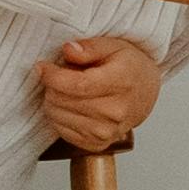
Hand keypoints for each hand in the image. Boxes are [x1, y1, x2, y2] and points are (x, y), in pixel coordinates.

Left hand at [37, 34, 162, 154]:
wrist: (145, 92)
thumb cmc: (129, 67)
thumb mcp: (114, 46)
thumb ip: (90, 47)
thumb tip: (68, 50)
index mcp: (121, 83)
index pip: (77, 85)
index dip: (53, 76)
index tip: (43, 67)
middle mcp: (115, 112)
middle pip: (63, 100)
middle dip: (53, 85)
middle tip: (61, 75)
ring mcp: (106, 132)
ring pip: (58, 116)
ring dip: (54, 100)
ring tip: (68, 90)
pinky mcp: (97, 144)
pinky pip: (61, 131)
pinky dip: (60, 116)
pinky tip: (71, 105)